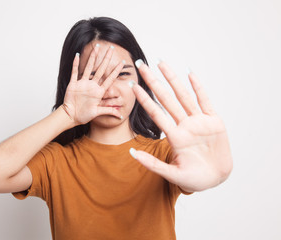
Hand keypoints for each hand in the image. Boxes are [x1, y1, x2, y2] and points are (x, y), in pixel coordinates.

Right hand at [63, 45, 123, 125]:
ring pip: (88, 68)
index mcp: (99, 92)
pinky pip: (74, 73)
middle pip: (100, 69)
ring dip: (92, 58)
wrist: (71, 116)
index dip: (116, 71)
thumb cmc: (83, 115)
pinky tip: (77, 55)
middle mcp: (92, 86)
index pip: (109, 78)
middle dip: (106, 59)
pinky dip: (75, 64)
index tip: (123, 62)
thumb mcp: (98, 112)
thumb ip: (108, 111)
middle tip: (111, 48)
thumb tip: (120, 116)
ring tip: (96, 48)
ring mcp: (83, 84)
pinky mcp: (74, 85)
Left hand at [129, 60, 232, 191]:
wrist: (217, 179)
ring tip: (161, 63)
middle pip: (166, 99)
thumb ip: (152, 164)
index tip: (132, 85)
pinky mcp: (215, 122)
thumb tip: (131, 153)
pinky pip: (206, 101)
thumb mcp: (172, 174)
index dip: (144, 99)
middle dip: (153, 82)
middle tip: (140, 65)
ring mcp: (199, 122)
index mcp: (174, 137)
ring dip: (173, 79)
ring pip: (183, 96)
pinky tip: (190, 73)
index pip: (155, 113)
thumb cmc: (194, 178)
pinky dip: (199, 87)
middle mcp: (184, 125)